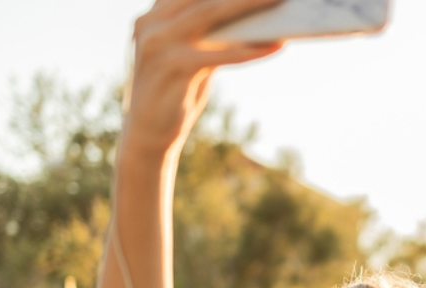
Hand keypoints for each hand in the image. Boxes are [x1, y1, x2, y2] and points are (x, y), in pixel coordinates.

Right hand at [124, 0, 283, 152]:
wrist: (147, 135)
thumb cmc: (175, 92)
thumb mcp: (190, 56)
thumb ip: (211, 33)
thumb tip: (252, 15)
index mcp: (153, 16)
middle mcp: (150, 23)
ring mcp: (159, 43)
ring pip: (213, 13)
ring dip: (250, 4)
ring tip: (278, 0)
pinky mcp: (174, 66)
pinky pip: (221, 53)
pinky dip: (251, 49)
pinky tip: (276, 45)